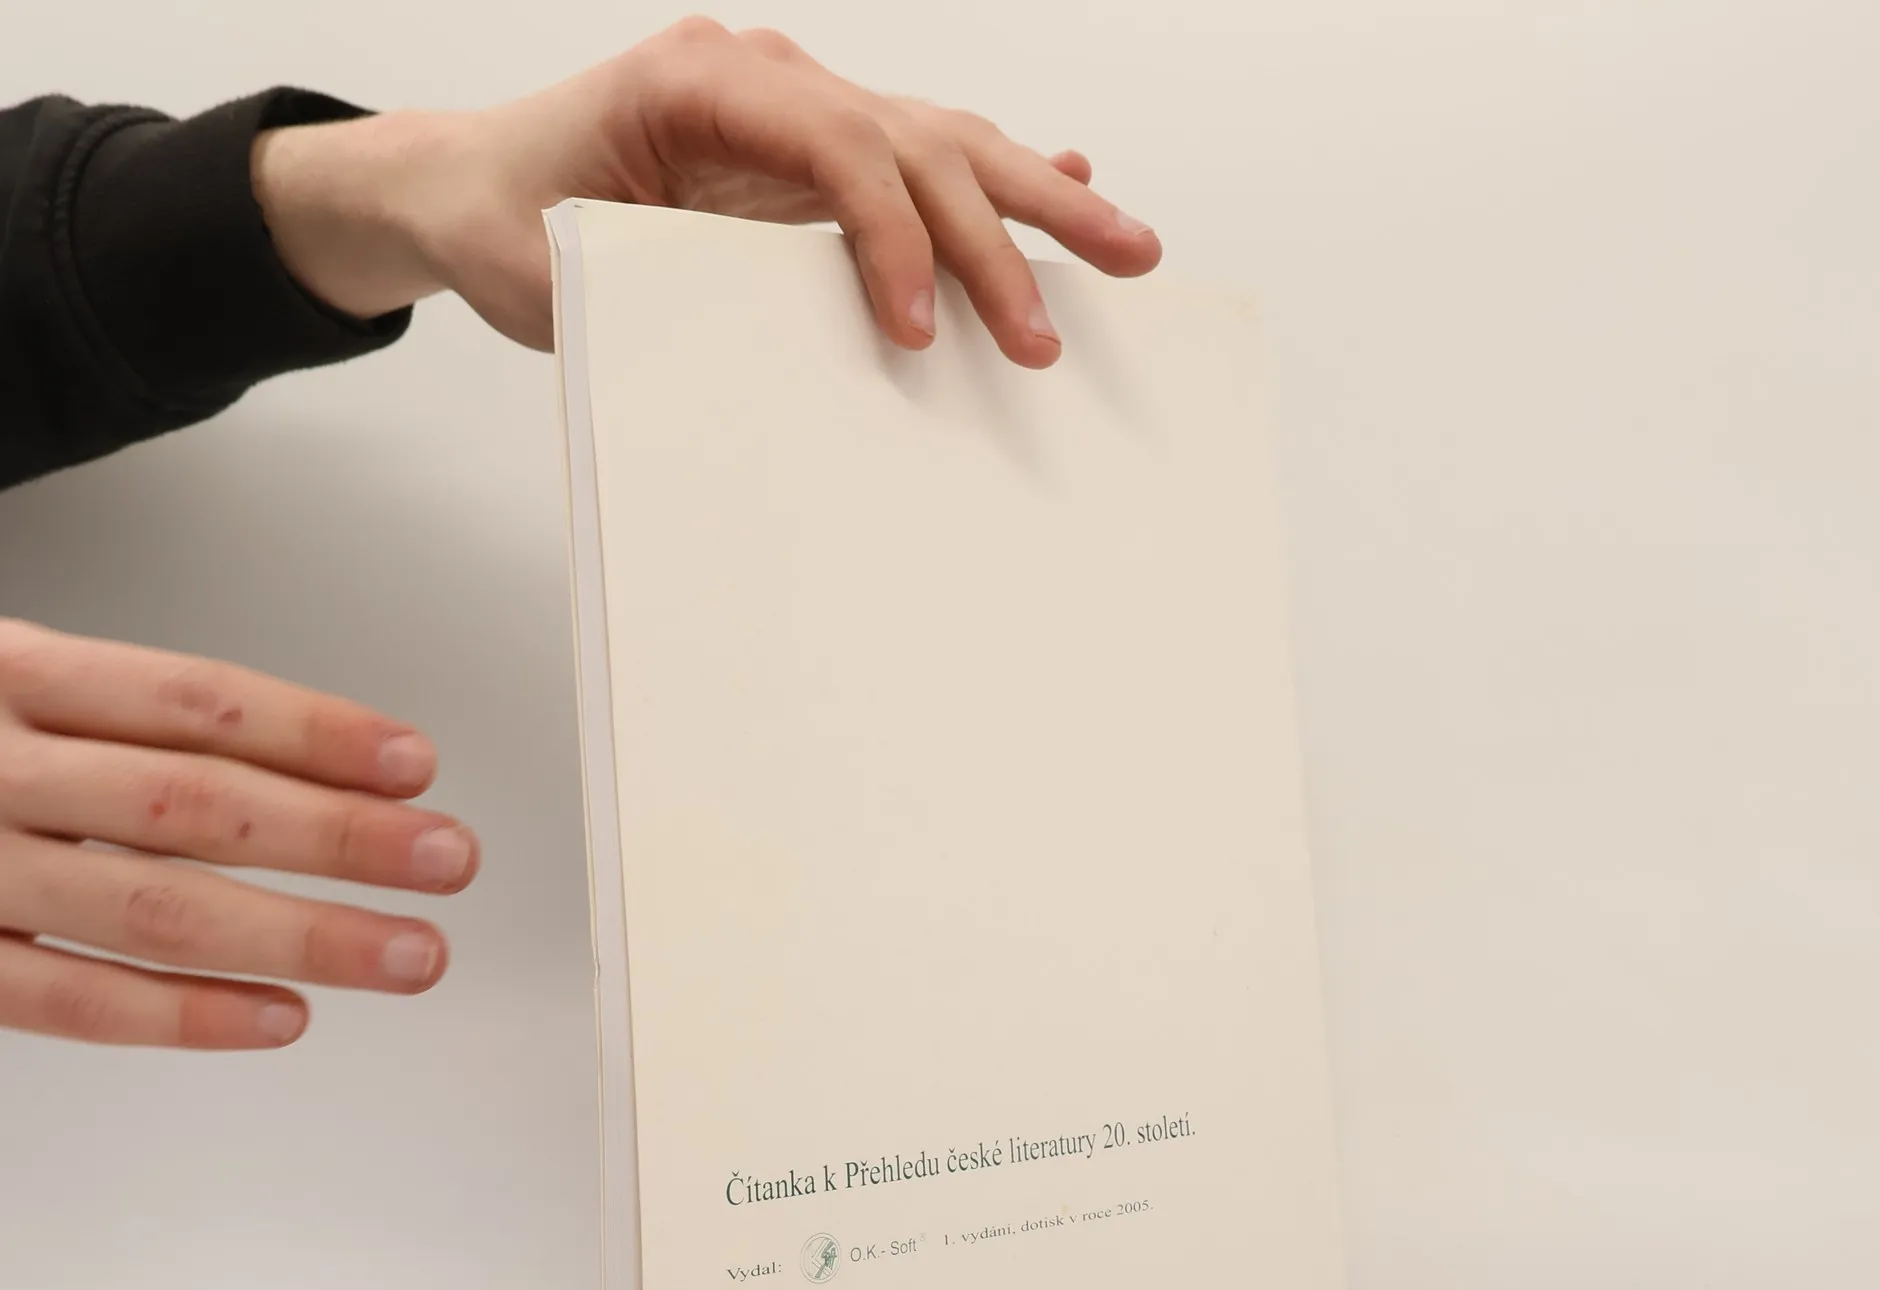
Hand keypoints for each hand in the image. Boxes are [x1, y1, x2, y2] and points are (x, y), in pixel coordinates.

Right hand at [0, 621, 478, 1048]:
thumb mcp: (3, 681)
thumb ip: (117, 718)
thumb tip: (306, 769)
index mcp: (8, 671)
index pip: (192, 700)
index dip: (315, 732)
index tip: (415, 764)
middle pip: (190, 804)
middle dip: (337, 838)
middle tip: (448, 861)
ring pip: (149, 908)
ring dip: (300, 936)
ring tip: (408, 953)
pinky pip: (67, 999)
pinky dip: (184, 1017)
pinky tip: (284, 1020)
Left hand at [253, 17, 1161, 365]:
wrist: (473, 186)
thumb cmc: (505, 221)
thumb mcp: (550, 267)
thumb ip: (643, 282)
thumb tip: (745, 340)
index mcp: (700, 83)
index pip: (838, 145)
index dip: (894, 238)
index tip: (920, 332)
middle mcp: (766, 80)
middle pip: (917, 139)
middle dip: (1004, 230)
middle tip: (1060, 324)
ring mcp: (798, 109)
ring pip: (942, 141)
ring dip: (1037, 197)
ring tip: (1129, 243)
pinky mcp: (810, 154)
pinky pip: (920, 157)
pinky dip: (996, 176)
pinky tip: (1065, 180)